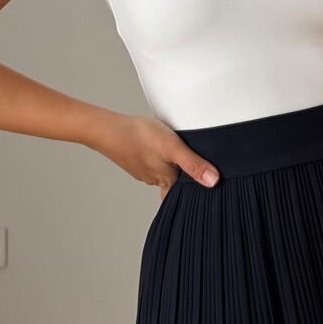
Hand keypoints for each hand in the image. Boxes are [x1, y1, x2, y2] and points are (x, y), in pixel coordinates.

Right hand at [96, 113, 219, 191]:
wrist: (108, 129)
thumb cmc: (139, 137)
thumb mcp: (173, 147)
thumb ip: (193, 164)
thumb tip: (214, 181)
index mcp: (167, 179)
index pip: (184, 193)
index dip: (194, 189)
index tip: (206, 186)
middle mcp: (155, 178)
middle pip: (175, 182)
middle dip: (184, 175)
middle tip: (195, 165)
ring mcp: (144, 169)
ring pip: (163, 171)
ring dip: (171, 164)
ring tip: (179, 153)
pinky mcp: (136, 159)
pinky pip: (151, 162)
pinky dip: (157, 156)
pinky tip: (158, 146)